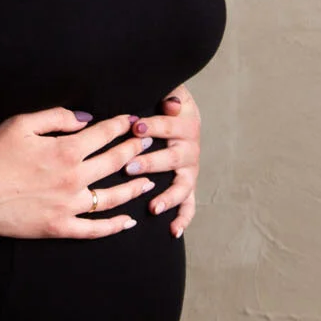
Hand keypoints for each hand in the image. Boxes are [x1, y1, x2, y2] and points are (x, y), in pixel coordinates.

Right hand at [0, 108, 156, 238]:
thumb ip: (56, 117)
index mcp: (66, 150)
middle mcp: (74, 178)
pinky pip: (94, 229)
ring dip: (134, 187)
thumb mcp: (21, 124)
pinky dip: (114, 227)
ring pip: (113, 197)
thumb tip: (85, 119)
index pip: (105, 134)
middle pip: (116, 162)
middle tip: (148, 143)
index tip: (132, 121)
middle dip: (136, 150)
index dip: (121, 125)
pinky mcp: (60, 226)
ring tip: (148, 181)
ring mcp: (69, 205)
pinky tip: (128, 221)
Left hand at [123, 84, 200, 236]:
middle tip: (130, 167)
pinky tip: (173, 231)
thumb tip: (170, 103)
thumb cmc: (163, 100)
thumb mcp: (170, 90)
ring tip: (153, 206)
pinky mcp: (188, 185)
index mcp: (185, 122)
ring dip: (168, 196)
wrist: (179, 114)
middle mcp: (190, 147)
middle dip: (151, 162)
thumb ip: (170, 92)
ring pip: (182, 185)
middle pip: (173, 157)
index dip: (152, 125)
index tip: (134, 126)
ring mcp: (190, 169)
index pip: (167, 125)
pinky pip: (189, 205)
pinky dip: (183, 218)